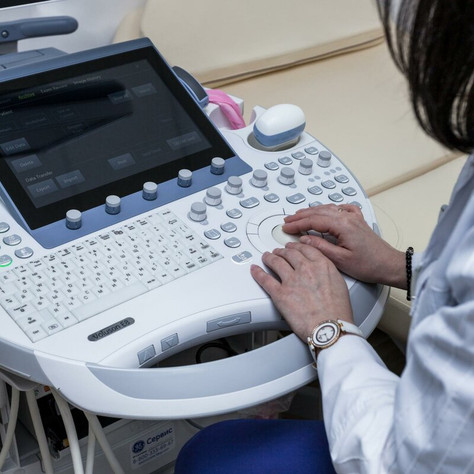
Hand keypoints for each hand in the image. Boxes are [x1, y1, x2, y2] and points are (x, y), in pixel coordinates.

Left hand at [250, 243, 352, 341]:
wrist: (329, 328)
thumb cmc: (337, 312)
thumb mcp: (339, 284)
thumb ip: (328, 273)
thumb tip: (321, 273)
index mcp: (322, 265)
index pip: (306, 249)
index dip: (297, 246)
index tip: (294, 246)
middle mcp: (305, 269)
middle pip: (290, 253)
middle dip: (283, 251)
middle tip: (280, 251)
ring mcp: (291, 280)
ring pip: (276, 262)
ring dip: (270, 257)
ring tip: (267, 257)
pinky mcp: (280, 294)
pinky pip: (265, 279)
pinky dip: (258, 273)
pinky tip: (255, 270)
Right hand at [282, 204, 406, 288]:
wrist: (389, 265)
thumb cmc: (369, 265)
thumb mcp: (340, 260)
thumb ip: (320, 247)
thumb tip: (304, 239)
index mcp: (343, 225)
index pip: (313, 220)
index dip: (297, 224)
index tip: (286, 228)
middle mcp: (348, 218)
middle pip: (318, 212)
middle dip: (300, 216)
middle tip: (287, 221)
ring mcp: (354, 218)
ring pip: (328, 209)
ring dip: (312, 211)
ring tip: (299, 215)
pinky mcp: (358, 222)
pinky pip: (341, 209)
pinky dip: (330, 208)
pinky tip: (327, 210)